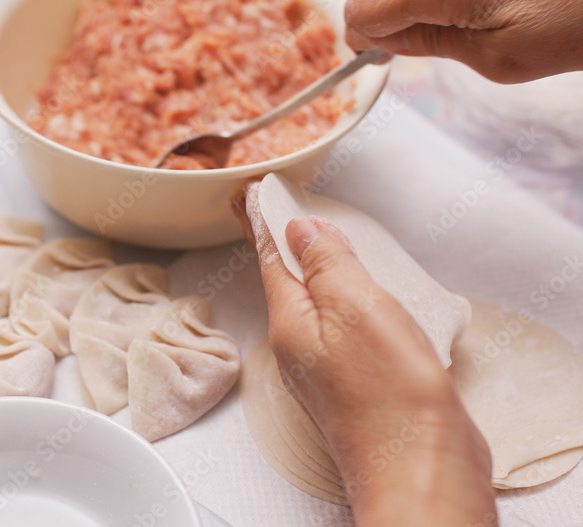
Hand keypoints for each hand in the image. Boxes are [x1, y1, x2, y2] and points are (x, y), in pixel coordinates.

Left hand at [235, 182, 495, 526]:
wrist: (420, 468)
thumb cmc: (388, 394)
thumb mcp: (355, 308)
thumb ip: (326, 265)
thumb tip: (300, 228)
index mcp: (290, 322)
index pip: (270, 258)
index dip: (262, 221)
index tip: (249, 193)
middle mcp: (300, 346)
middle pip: (288, 282)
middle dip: (284, 245)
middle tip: (278, 210)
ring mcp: (327, 368)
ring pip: (317, 306)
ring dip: (316, 272)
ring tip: (319, 243)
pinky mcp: (358, 384)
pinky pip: (343, 329)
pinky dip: (346, 303)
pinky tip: (361, 299)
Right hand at [344, 0, 582, 82]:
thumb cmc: (575, 20)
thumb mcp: (499, 57)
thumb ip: (432, 44)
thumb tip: (388, 39)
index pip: (362, 10)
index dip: (365, 37)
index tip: (378, 51)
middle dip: (384, 9)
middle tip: (414, 32)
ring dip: (410, 0)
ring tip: (450, 12)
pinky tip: (464, 2)